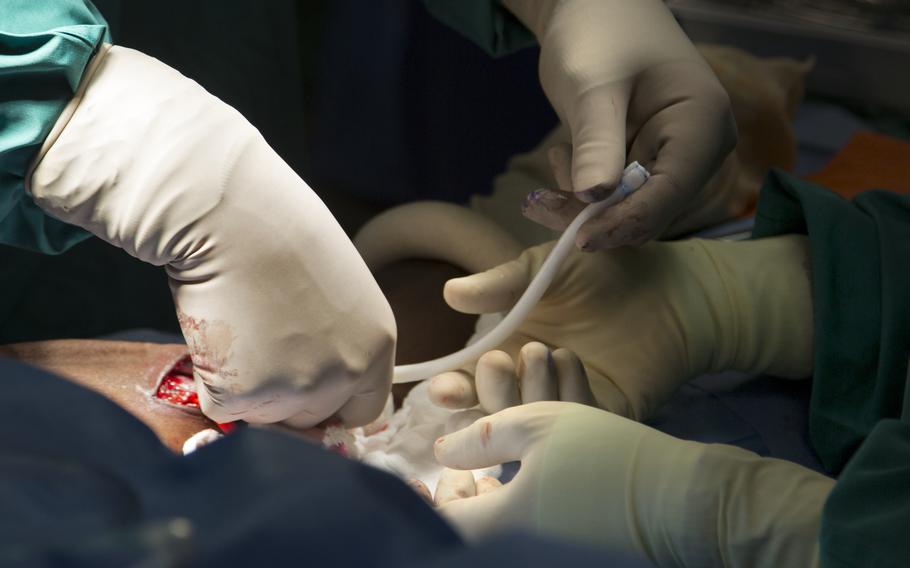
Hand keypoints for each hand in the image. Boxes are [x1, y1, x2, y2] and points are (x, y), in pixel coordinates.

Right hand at [28, 45, 394, 427]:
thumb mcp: (340, 293)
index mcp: (376, 348)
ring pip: (267, 416)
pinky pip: (223, 406)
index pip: (363, 410)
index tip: (307, 391)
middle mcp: (345, 375)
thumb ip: (340, 342)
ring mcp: (296, 390)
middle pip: (313, 419)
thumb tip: (319, 384)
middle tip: (260, 345)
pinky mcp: (244, 396)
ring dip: (249, 387)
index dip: (332, 404)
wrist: (230, 216)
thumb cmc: (280, 235)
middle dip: (286, 396)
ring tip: (241, 327)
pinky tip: (218, 332)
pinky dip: (212, 380)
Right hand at [430, 236, 813, 420]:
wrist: (666, 285)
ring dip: (525, 393)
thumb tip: (449, 294)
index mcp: (506, 350)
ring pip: (528, 424)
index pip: (467, 382)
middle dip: (486, 393)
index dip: (451, 390)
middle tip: (499, 362)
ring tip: (543, 350)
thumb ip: (498, 285)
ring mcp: (565, 401)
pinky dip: (565, 397)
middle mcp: (530, 382)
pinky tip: (571, 360)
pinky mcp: (602, 415)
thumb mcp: (542, 269)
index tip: (443, 387)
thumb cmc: (601, 270)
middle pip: (491, 411)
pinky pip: (572, 422)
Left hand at [432, 402, 833, 566]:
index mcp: (496, 531)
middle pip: (473, 526)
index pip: (441, 524)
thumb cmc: (605, 458)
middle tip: (481, 457)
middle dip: (471, 486)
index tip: (452, 467)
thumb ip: (481, 436)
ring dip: (502, 488)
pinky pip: (536, 531)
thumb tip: (444, 451)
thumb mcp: (538, 425)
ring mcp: (548, 559)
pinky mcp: (576, 554)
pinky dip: (530, 502)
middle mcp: (516, 555)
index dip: (436, 493)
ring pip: (505, 526)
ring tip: (516, 450)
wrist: (685, 501)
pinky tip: (545, 469)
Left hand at [503, 0, 736, 248]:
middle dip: (596, 214)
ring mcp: (671, 158)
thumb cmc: (598, 32)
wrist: (590, 9)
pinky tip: (561, 158)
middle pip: (650, 208)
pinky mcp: (644, 163)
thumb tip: (594, 200)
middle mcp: (697, 148)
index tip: (581, 238)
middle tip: (540, 205)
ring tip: (551, 166)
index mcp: (703, 122)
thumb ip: (597, 143)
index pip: (671, 192)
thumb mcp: (592, 86)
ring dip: (582, 204)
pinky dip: (582, 190)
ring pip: (627, 209)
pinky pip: (614, 197)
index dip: (626, 220)